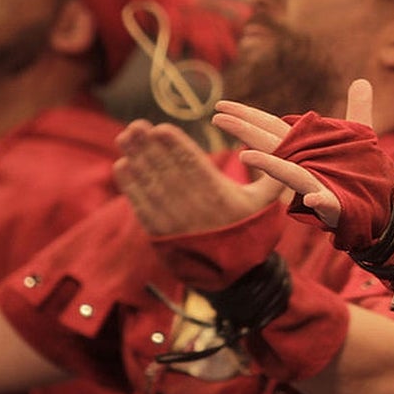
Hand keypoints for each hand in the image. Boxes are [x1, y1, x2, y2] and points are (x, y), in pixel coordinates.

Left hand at [114, 119, 283, 236]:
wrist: (232, 268)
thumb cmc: (249, 225)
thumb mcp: (266, 201)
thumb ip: (272, 174)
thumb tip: (271, 146)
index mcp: (220, 196)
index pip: (194, 165)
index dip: (176, 146)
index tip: (160, 128)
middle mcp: (195, 207)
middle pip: (167, 170)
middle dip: (149, 146)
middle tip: (135, 126)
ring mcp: (175, 220)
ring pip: (151, 184)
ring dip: (136, 159)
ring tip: (125, 137)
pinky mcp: (160, 232)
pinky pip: (141, 205)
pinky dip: (130, 185)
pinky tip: (122, 165)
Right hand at [212, 79, 375, 228]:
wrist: (377, 205)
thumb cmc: (358, 172)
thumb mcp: (360, 135)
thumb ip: (358, 109)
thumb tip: (362, 81)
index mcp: (305, 146)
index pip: (271, 127)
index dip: (248, 115)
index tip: (221, 105)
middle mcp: (304, 164)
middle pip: (273, 145)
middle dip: (246, 131)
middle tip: (218, 118)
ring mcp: (316, 184)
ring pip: (292, 174)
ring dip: (272, 166)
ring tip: (247, 156)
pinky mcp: (333, 203)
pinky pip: (325, 203)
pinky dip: (317, 201)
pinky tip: (312, 200)